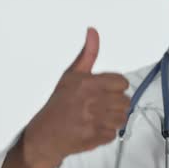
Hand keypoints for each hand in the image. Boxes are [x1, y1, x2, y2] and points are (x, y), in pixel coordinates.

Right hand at [1, 27, 129, 167]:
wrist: (43, 134)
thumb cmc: (59, 103)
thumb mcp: (71, 75)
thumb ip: (88, 53)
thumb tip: (93, 31)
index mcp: (88, 82)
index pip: (122, 83)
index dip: (116, 88)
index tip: (106, 92)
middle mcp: (92, 100)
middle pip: (125, 101)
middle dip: (115, 104)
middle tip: (101, 106)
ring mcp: (93, 120)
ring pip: (122, 118)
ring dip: (112, 119)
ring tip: (98, 117)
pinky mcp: (94, 137)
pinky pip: (113, 134)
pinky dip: (106, 133)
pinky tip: (94, 128)